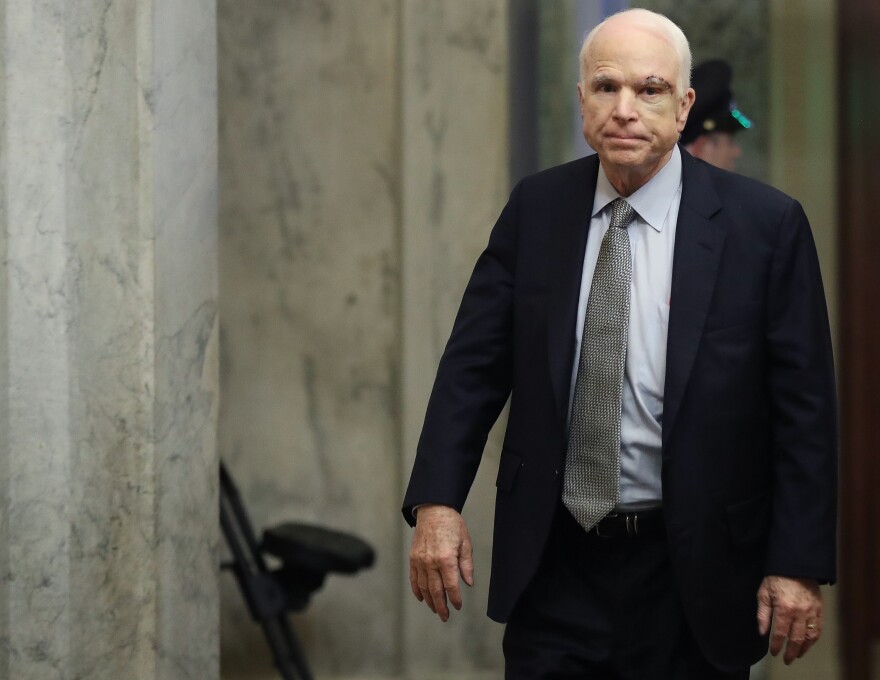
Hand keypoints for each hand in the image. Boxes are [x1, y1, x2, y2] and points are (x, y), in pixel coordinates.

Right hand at [408, 504, 473, 621]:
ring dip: (429, 601)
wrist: (433, 509)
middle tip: (445, 616)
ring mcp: (420, 561)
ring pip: (424, 587)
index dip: (455, 598)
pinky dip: (417, 590)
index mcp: (446, 558)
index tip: (458, 606)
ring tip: (436, 609)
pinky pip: (414, 578)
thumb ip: (466, 564)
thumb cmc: (451, 524)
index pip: (451, 586)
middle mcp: (431, 562)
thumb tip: (468, 583)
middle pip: (436, 590)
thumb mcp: (465, 542)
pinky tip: (422, 598)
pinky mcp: (413, 558)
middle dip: (441, 606)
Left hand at [757, 575, 822, 663]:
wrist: (795, 565)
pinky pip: (818, 628)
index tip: (774, 653)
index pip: (779, 633)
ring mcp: (812, 611)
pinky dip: (814, 638)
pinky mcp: (819, 609)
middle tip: (787, 660)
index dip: (776, 645)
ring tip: (798, 654)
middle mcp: (800, 612)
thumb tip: (762, 632)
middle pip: (796, 638)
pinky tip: (808, 643)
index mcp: (784, 608)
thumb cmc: (776, 578)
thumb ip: (763, 614)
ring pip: (810, 636)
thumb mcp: (763, 593)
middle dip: (791, 652)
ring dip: (804, 648)